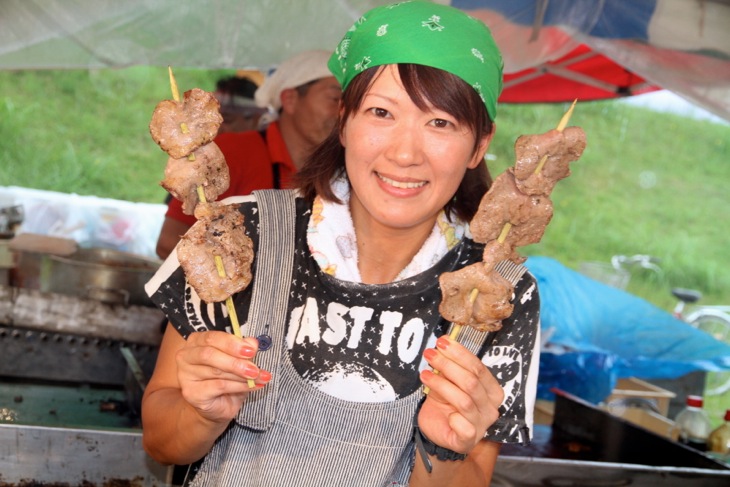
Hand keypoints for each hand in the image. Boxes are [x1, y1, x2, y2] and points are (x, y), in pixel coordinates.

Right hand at [175, 331, 271, 423]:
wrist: (218, 405)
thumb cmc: (226, 378)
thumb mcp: (238, 360)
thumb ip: (243, 349)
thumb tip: (252, 343)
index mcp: (196, 341)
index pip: (212, 338)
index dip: (232, 343)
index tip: (251, 351)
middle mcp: (186, 356)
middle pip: (209, 354)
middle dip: (236, 361)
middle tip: (255, 369)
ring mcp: (186, 375)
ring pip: (216, 372)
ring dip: (242, 376)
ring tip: (258, 378)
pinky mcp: (191, 392)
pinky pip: (218, 386)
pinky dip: (239, 386)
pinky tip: (252, 386)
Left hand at [419, 335, 503, 453]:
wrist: (437, 431)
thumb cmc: (446, 404)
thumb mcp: (447, 382)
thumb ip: (450, 368)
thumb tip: (443, 344)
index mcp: (491, 390)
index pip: (479, 368)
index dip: (460, 354)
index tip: (442, 342)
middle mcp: (491, 407)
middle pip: (471, 382)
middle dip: (448, 365)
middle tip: (430, 354)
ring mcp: (482, 425)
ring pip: (464, 400)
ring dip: (442, 385)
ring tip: (425, 374)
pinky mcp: (469, 440)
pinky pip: (465, 427)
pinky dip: (454, 417)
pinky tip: (441, 410)